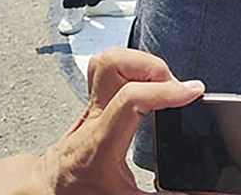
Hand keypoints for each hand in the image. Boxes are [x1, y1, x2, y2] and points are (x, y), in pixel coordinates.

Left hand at [37, 48, 204, 194]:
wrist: (47, 194)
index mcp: (101, 144)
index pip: (131, 98)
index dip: (167, 90)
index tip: (193, 92)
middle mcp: (94, 118)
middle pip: (113, 65)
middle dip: (153, 67)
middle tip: (174, 87)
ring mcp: (91, 106)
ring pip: (109, 60)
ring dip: (143, 63)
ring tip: (164, 83)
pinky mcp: (94, 102)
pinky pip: (110, 68)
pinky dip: (135, 68)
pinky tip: (150, 86)